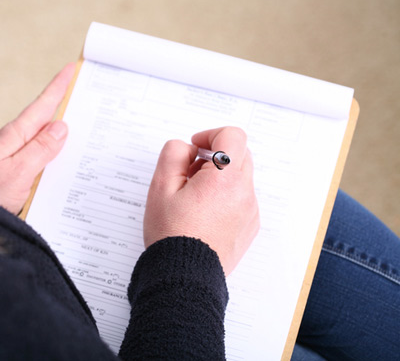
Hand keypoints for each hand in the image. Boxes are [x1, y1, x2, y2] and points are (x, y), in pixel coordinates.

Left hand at [0, 64, 74, 213]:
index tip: (71, 68)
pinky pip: (46, 154)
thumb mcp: (18, 171)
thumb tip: (61, 126)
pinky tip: (71, 153)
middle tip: (86, 88)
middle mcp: (19, 142)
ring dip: (66, 128)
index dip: (58, 87)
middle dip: (66, 102)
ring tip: (86, 117)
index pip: (42, 106)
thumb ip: (40, 149)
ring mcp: (20, 155)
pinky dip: (60, 150)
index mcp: (16, 136)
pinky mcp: (23, 170)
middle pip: (47, 118)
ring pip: (48, 137)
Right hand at [143, 127, 258, 275]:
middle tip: (190, 172)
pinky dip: (226, 196)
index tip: (195, 147)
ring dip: (221, 177)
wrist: (185, 275)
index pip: (232, 135)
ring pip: (241, 177)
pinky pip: (242, 198)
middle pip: (240, 154)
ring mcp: (250, 211)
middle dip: (216, 155)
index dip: (211, 134)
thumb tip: (188, 148)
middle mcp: (244, 192)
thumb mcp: (160, 186)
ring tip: (193, 197)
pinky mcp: (249, 226)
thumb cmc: (171, 234)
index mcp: (224, 178)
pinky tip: (203, 213)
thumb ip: (174, 154)